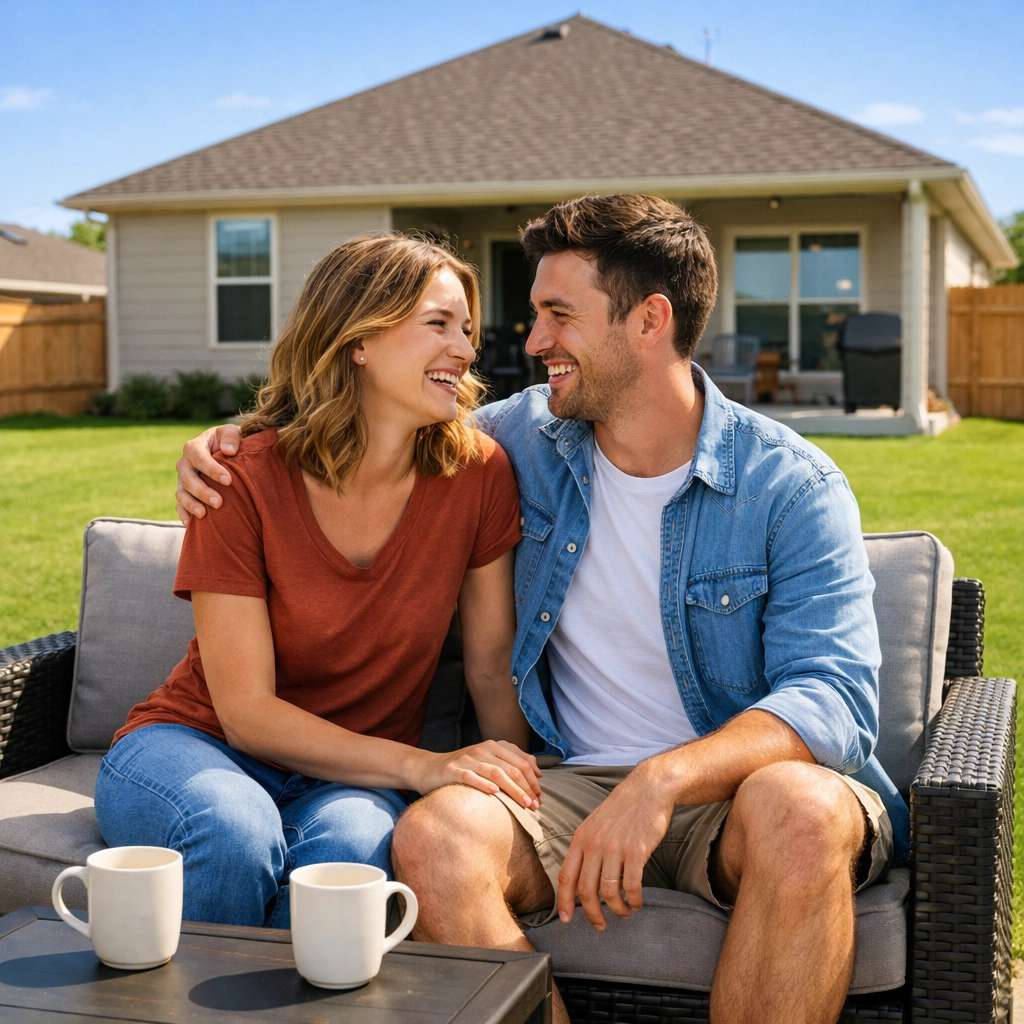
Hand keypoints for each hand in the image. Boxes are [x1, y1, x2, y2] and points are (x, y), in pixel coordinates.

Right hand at [175, 424, 242, 524]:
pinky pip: (179, 506)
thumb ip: (231, 436)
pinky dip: (184, 515)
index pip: (198, 457)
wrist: (227, 453)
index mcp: (194, 447)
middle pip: (187, 479)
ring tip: (204, 515)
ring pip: (181, 494)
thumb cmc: (231, 442)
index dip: (211, 469)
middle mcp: (185, 464)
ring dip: (191, 505)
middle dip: (202, 491)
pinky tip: (192, 525)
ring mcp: (182, 480)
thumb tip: (229, 451)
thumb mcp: (231, 432)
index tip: (228, 480)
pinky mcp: (185, 494)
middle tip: (219, 503)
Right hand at [416, 740, 542, 809]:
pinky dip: (483, 784)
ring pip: (496, 772)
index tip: (540, 797)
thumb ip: (512, 762)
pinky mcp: (452, 770)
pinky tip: (494, 793)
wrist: (428, 768)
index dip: (533, 780)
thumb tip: (538, 772)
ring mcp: (467, 759)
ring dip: (513, 790)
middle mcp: (482, 749)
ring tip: (524, 804)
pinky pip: (470, 776)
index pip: (521, 761)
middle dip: (526, 787)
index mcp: (494, 746)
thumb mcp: (489, 761)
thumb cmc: (463, 768)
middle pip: (511, 768)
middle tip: (535, 805)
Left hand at [557, 760, 675, 928]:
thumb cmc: (622, 809)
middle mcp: (594, 844)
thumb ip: (587, 848)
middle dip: (592, 914)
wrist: (648, 789)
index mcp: (581, 838)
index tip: (566, 919)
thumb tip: (580, 878)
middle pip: (585, 890)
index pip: (566, 876)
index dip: (564, 901)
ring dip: (616, 909)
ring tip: (624, 913)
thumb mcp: (595, 825)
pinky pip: (632, 885)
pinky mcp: (636, 850)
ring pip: (608, 892)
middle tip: (600, 925)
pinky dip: (634, 900)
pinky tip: (637, 903)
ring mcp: (615, 847)